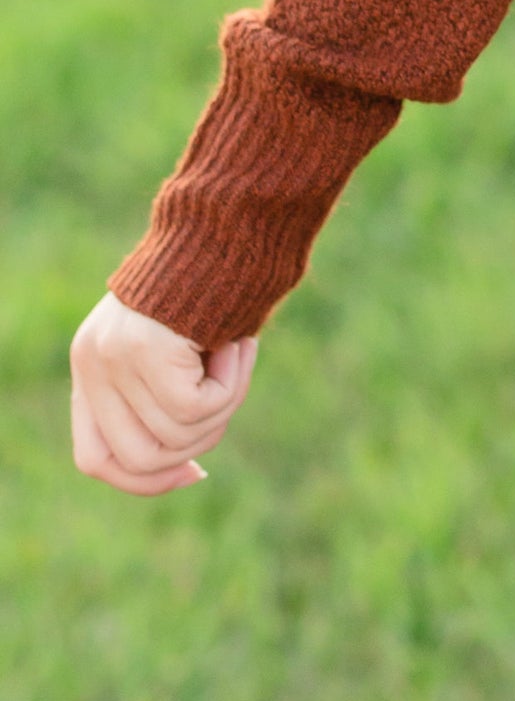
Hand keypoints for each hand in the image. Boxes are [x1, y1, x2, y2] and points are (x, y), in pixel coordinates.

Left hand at [70, 293, 257, 495]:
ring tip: (235, 352)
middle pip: (140, 460)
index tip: (195, 473)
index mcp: (92, 366)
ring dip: (223, 406)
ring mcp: (113, 360)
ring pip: (175, 438)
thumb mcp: (179, 345)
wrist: (228, 219)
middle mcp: (92, 365)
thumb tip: (186, 468)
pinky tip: (236, 341)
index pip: (96, 459)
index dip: (145, 481)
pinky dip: (231, 383)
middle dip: (197, 445)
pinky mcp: (145, 352)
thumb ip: (165, 396)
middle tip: (228, 398)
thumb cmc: (217, 281)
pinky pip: (197, 409)